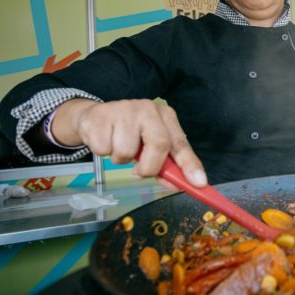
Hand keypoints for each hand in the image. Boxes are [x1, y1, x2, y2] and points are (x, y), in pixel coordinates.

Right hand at [51, 98, 206, 186]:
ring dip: (120, 159)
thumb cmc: (129, 134)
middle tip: (140, 172)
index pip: (181, 144)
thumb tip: (176, 185)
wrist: (95, 117)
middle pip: (159, 144)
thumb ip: (164, 166)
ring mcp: (124, 109)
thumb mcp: (149, 147)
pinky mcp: (101, 115)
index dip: (190, 164)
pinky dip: (103, 151)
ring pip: (126, 150)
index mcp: (165, 116)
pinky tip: (104, 139)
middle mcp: (148, 109)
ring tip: (117, 146)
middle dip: (149, 166)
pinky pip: (103, 148)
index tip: (199, 183)